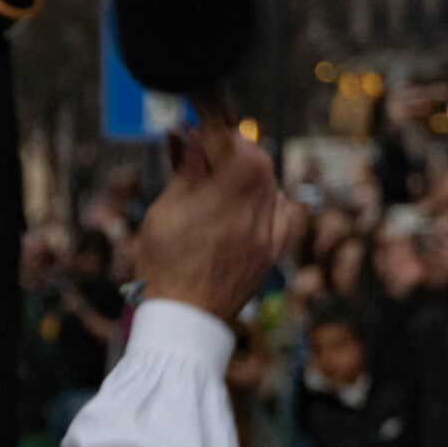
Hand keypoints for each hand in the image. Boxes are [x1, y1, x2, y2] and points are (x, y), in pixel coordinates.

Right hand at [136, 123, 294, 322]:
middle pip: (258, 162)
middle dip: (235, 150)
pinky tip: (248, 205)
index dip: (219, 130)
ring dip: (250, 175)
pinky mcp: (272, 253)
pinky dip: (267, 201)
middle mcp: (255, 213)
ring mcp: (268, 235)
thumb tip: (192, 135)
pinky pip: (281, 214)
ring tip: (222, 181)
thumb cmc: (165, 266)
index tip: (201, 126)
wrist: (183, 320)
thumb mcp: (165, 211)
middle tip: (208, 150)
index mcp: (226, 198)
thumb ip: (186, 170)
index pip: (236, 145)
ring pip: (270, 186)